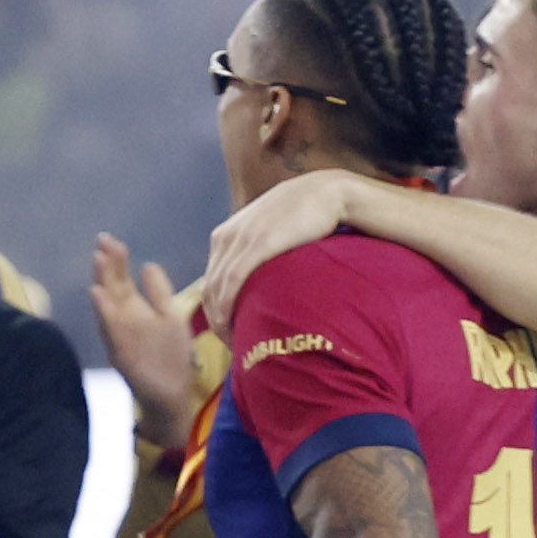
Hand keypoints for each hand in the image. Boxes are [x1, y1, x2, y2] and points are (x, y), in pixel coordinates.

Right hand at [89, 235, 201, 446]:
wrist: (169, 395)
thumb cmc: (168, 358)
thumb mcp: (169, 318)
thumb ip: (159, 292)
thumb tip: (148, 264)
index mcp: (135, 310)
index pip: (122, 280)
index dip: (117, 260)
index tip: (111, 240)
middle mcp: (124, 321)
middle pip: (114, 287)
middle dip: (108, 265)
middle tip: (102, 240)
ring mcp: (121, 337)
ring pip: (108, 305)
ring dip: (102, 283)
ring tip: (98, 259)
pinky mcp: (123, 352)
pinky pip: (111, 330)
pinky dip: (104, 312)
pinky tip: (98, 295)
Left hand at [194, 170, 371, 333]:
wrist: (327, 192)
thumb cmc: (304, 215)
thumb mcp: (270, 232)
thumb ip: (256, 253)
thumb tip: (259, 283)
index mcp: (224, 236)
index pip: (210, 281)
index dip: (214, 311)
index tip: (228, 332)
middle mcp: (226, 237)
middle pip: (209, 289)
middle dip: (215, 321)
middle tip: (231, 345)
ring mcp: (240, 239)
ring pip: (217, 290)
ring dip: (221, 321)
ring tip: (235, 343)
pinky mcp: (257, 244)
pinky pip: (232, 282)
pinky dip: (228, 308)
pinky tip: (233, 326)